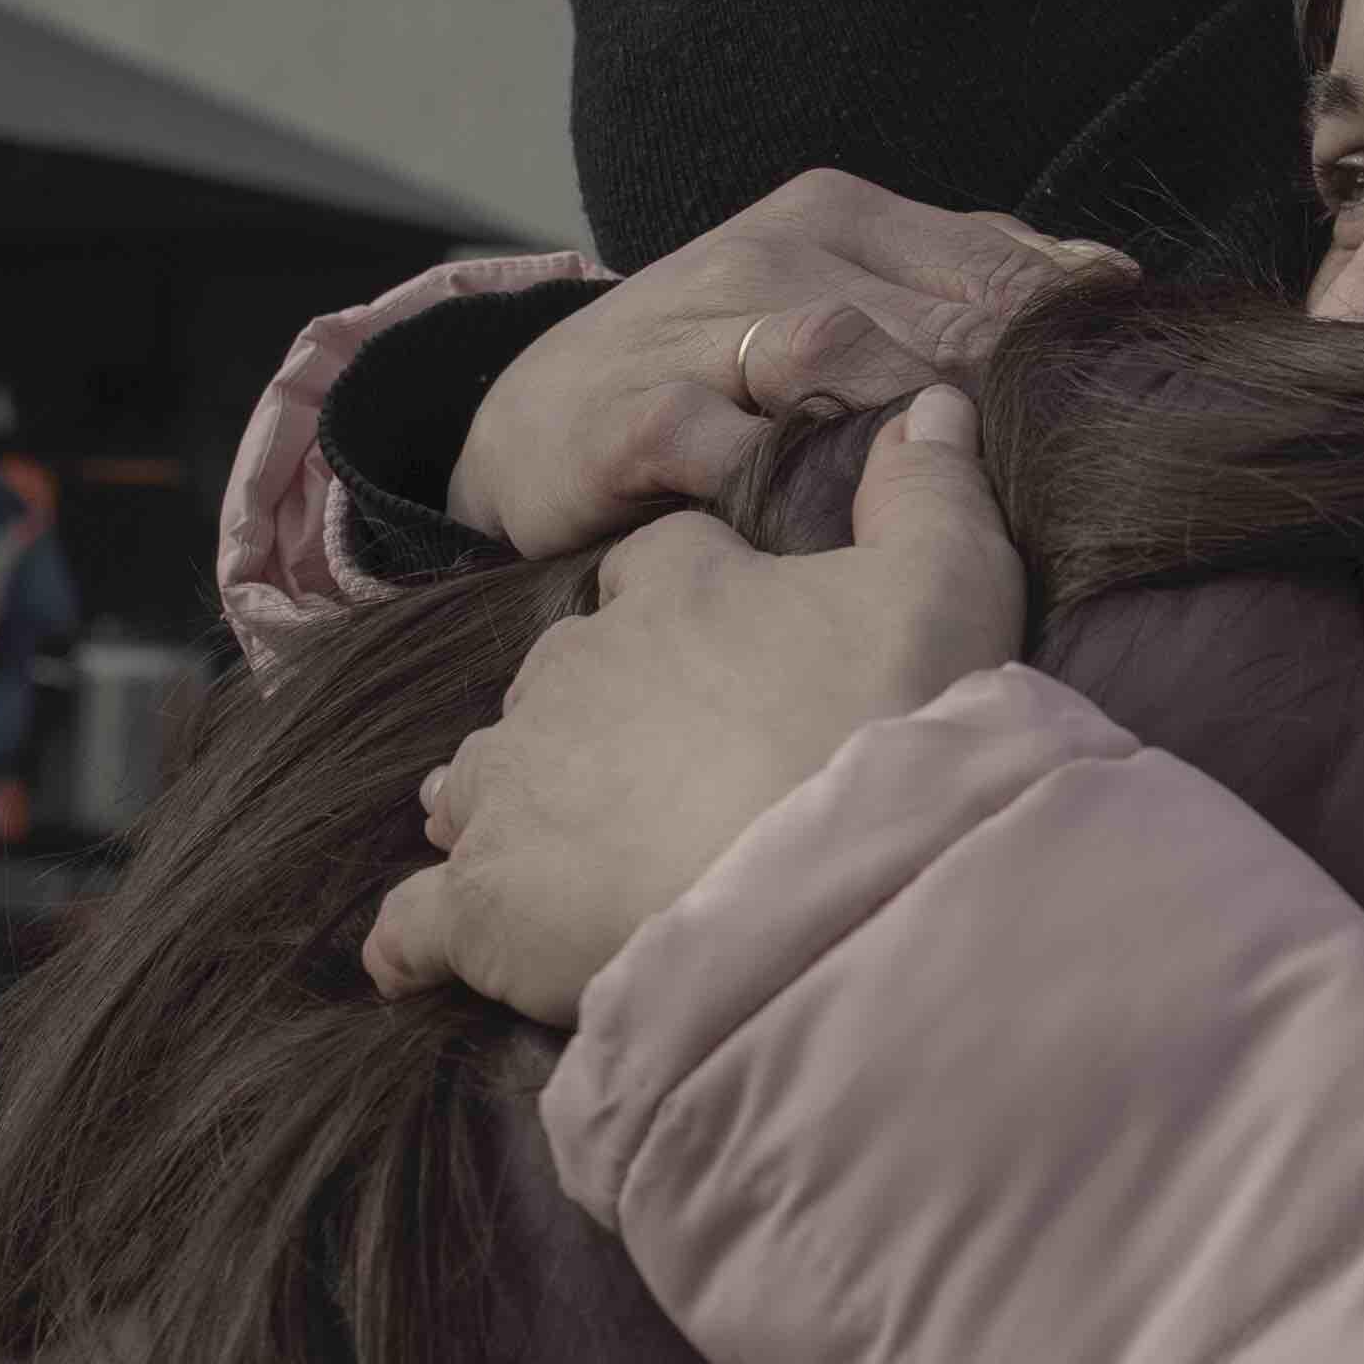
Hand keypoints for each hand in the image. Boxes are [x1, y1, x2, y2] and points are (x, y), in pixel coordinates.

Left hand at [367, 390, 1026, 1021]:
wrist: (828, 883)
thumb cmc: (890, 722)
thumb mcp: (947, 582)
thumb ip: (931, 491)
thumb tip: (935, 402)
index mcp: (677, 592)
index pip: (654, 566)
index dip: (676, 597)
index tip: (706, 638)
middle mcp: (574, 672)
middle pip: (557, 678)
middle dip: (585, 717)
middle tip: (645, 775)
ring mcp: (515, 784)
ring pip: (479, 780)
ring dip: (501, 805)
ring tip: (533, 854)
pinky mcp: (481, 901)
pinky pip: (419, 918)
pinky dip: (417, 938)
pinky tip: (420, 962)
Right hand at [447, 168, 1131, 556]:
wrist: (528, 430)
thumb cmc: (711, 377)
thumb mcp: (835, 303)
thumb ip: (961, 284)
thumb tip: (1107, 278)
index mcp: (835, 215)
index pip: (998, 265)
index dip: (1066, 345)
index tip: (1113, 415)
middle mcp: (771, 252)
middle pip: (942, 315)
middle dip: (1010, 401)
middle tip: (1057, 483)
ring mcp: (700, 329)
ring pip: (847, 354)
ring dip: (911, 430)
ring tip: (957, 504)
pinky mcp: (639, 416)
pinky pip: (740, 449)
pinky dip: (794, 489)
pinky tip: (835, 538)